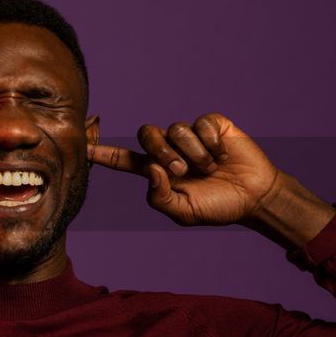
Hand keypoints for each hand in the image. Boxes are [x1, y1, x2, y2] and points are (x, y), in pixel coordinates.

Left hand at [87, 113, 281, 225]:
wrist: (254, 197)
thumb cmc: (217, 206)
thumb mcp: (184, 213)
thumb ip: (159, 198)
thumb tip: (150, 169)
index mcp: (156, 171)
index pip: (123, 159)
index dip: (101, 152)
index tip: (81, 144)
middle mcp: (169, 149)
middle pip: (148, 134)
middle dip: (163, 152)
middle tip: (183, 171)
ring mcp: (190, 134)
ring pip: (176, 129)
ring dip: (193, 153)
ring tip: (210, 168)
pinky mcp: (211, 124)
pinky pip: (201, 124)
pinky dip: (211, 143)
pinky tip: (223, 154)